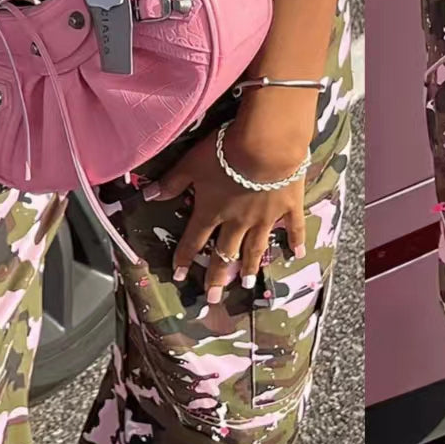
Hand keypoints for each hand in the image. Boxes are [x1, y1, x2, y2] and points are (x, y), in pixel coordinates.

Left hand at [156, 96, 313, 303]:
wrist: (266, 145)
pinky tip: (297, 254)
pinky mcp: (288, 207)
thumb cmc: (225, 153)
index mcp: (212, 211)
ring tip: (246, 284)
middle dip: (216, 276)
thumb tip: (147, 196)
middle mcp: (237, 222)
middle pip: (224, 253)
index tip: (179, 277)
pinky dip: (295, 241)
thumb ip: (172, 182)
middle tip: (213, 298)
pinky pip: (292, 228)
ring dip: (249, 267)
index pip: (194, 240)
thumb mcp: (192, 164)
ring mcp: (264, 218)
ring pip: (255, 248)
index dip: (185, 258)